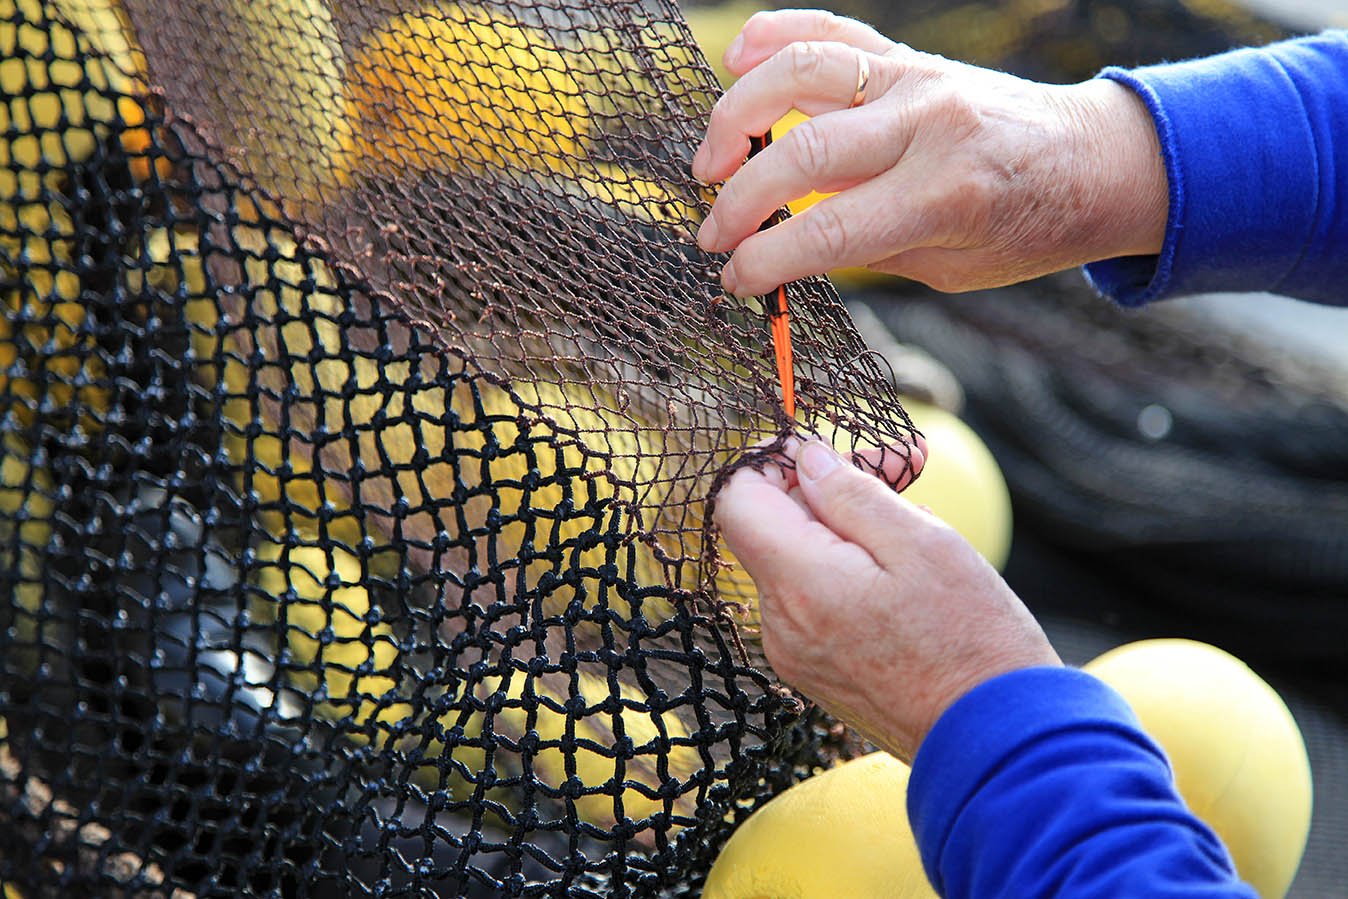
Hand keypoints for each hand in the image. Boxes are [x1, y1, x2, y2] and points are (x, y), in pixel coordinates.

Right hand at [692, 9, 1167, 295]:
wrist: (1092, 160)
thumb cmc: (1024, 226)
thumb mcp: (951, 265)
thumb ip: (871, 249)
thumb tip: (787, 246)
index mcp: (947, 194)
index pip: (827, 229)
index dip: (765, 259)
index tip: (732, 279)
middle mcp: (929, 125)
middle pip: (803, 150)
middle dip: (738, 200)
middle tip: (711, 234)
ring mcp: (917, 79)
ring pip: (802, 71)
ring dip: (737, 114)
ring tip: (711, 161)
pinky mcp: (910, 56)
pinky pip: (832, 31)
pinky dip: (774, 36)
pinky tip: (736, 59)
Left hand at [714, 438, 1059, 761]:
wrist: (995, 741)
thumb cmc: (971, 641)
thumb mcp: (922, 544)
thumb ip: (852, 495)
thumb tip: (805, 459)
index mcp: (799, 583)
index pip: (737, 500)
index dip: (770, 463)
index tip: (823, 453)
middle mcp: (779, 622)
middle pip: (769, 527)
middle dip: (824, 490)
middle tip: (898, 471)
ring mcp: (793, 652)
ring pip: (793, 562)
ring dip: (841, 530)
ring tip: (913, 523)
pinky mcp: (813, 671)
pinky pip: (810, 600)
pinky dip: (844, 572)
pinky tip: (902, 572)